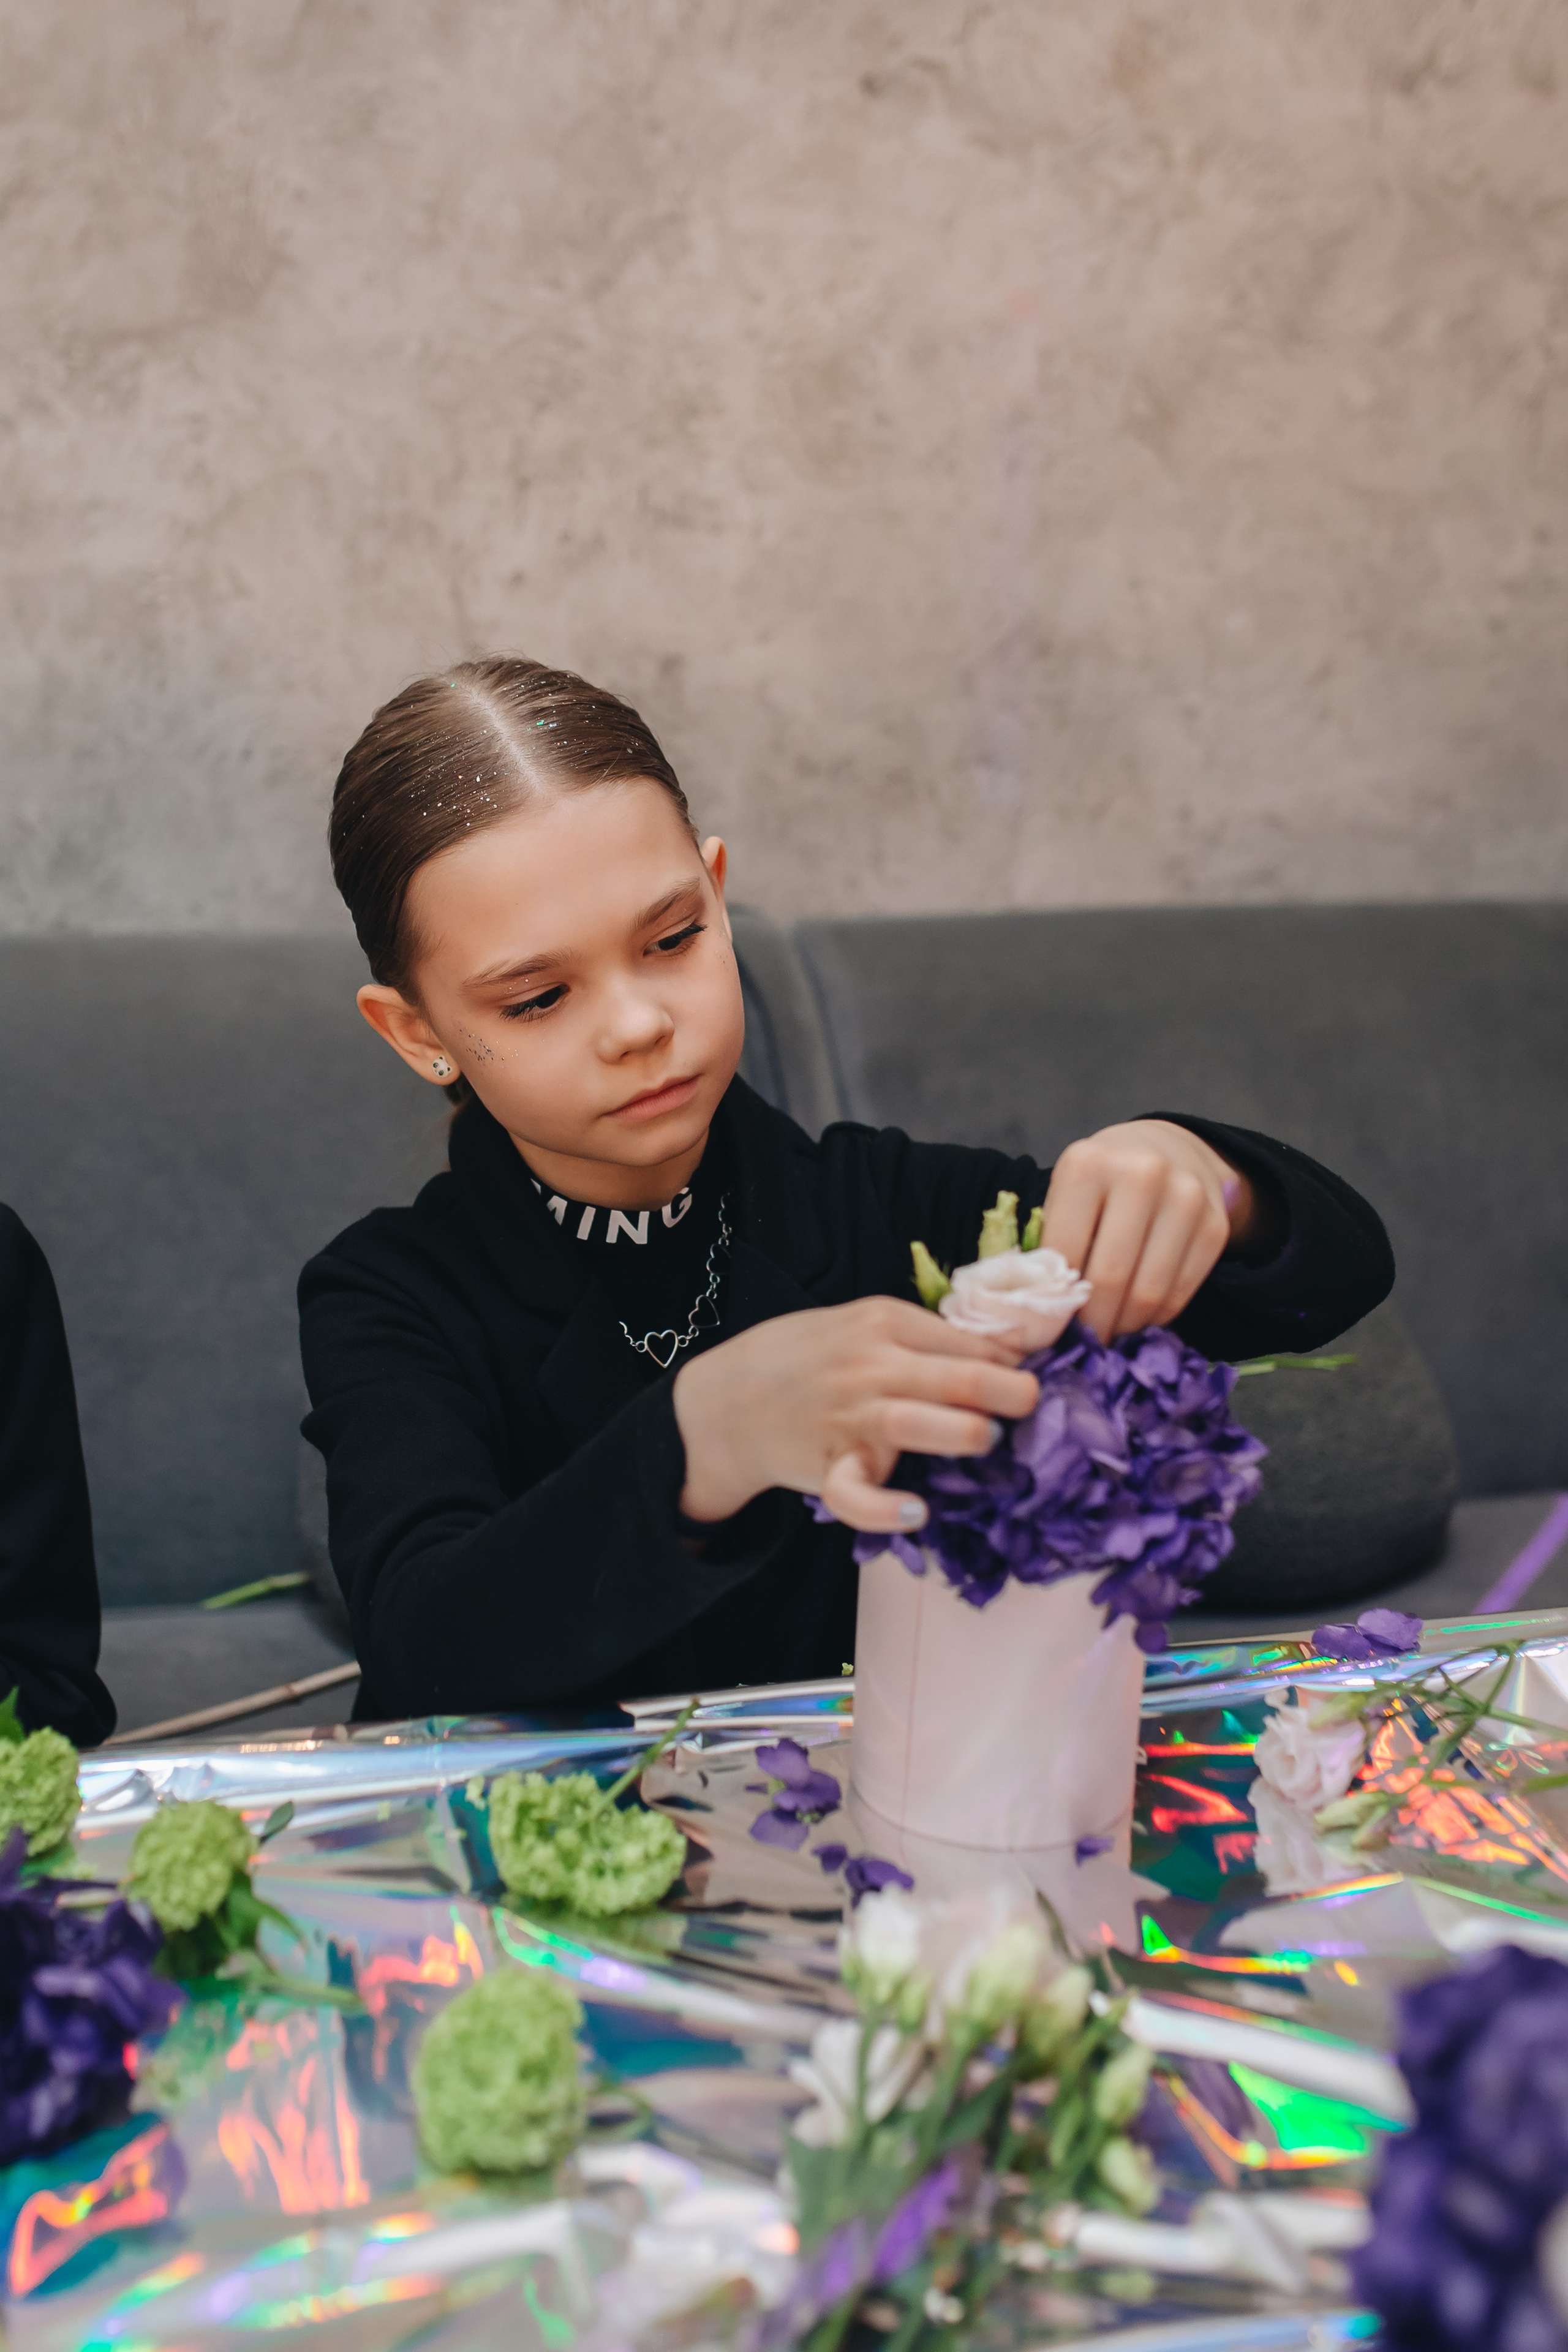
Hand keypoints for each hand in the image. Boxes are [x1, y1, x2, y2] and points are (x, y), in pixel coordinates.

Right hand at [672, 1297, 1039, 1533]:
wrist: (726, 1401)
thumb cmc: (805, 1358)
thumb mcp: (862, 1323)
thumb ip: (926, 1336)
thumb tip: (1009, 1351)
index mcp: (883, 1322)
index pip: (966, 1339)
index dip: (1012, 1360)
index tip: (1032, 1374)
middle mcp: (869, 1366)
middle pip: (956, 1375)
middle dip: (1010, 1392)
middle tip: (1030, 1404)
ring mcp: (848, 1418)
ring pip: (916, 1423)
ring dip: (966, 1434)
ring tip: (981, 1440)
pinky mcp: (828, 1467)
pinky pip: (858, 1495)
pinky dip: (887, 1508)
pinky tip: (916, 1513)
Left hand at [1038, 1119, 1262, 1339]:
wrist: (1167, 1148)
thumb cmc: (1102, 1179)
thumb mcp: (1067, 1192)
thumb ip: (1053, 1243)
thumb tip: (1044, 1312)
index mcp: (1087, 1164)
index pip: (1065, 1253)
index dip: (1056, 1301)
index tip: (1050, 1329)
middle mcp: (1141, 1174)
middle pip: (1111, 1277)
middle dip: (1094, 1323)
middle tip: (1083, 1343)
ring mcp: (1186, 1198)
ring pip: (1150, 1291)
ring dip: (1126, 1324)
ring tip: (1110, 1333)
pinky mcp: (1215, 1225)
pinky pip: (1182, 1291)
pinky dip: (1157, 1315)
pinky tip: (1139, 1316)